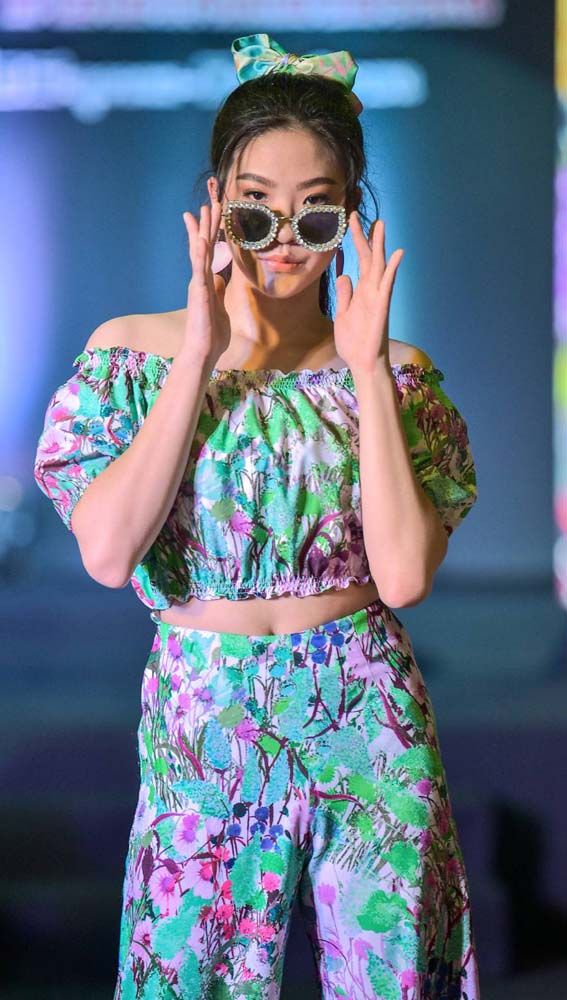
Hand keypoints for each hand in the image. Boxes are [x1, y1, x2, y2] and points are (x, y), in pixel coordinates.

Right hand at [180, 198, 230, 366]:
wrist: (204, 351)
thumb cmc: (212, 334)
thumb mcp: (220, 307)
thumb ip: (219, 291)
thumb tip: (220, 279)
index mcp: (207, 282)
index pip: (208, 251)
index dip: (208, 232)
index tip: (207, 214)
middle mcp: (200, 279)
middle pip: (203, 245)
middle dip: (206, 223)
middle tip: (209, 201)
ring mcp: (199, 284)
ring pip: (200, 252)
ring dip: (203, 230)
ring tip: (205, 210)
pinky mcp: (200, 293)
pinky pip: (200, 270)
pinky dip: (200, 254)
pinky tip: (201, 240)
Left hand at [333, 212, 403, 374]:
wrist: (362, 363)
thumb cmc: (354, 342)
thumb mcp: (342, 314)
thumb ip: (345, 295)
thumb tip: (344, 276)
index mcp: (361, 292)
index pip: (359, 262)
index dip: (355, 242)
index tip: (348, 223)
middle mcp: (371, 291)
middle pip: (368, 258)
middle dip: (363, 237)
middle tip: (356, 215)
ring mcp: (377, 298)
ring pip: (379, 267)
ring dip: (380, 246)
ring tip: (380, 224)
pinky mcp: (381, 307)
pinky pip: (387, 285)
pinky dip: (392, 269)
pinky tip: (397, 254)